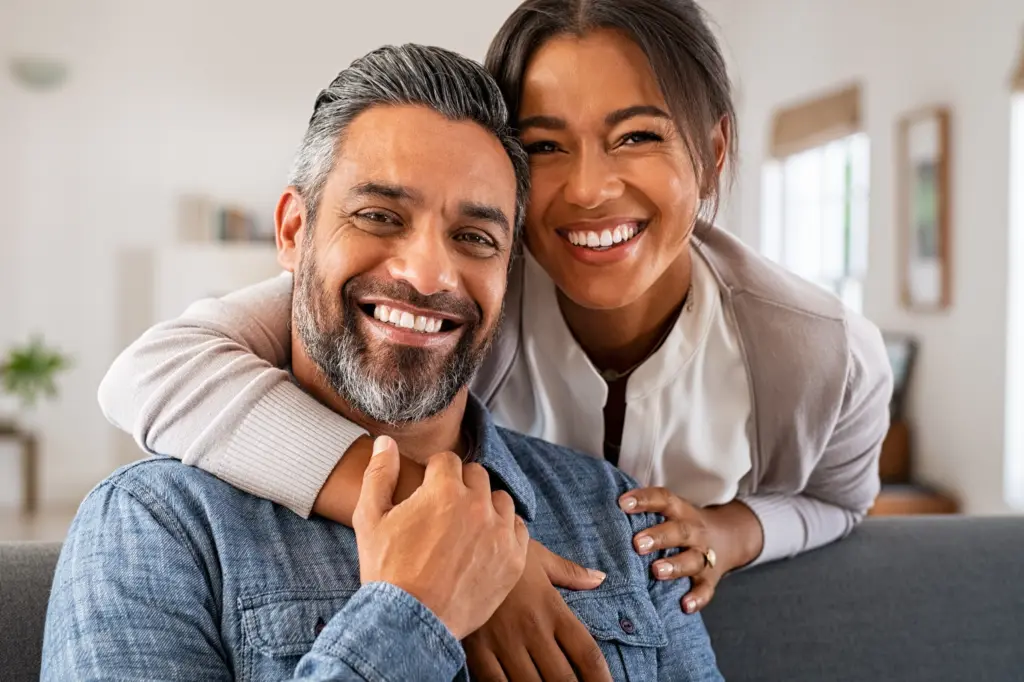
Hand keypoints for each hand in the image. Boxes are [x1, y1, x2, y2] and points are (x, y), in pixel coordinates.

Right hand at [354, 436, 529, 639]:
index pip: (447, 461)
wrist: (409, 623)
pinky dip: (504, 532)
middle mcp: (477, 505)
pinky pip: (519, 530)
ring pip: (500, 501)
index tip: (427, 491)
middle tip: (444, 511)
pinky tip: (485, 544)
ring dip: (485, 507)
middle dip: (460, 486)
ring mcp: (499, 533)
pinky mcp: (514, 560)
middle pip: (477, 476)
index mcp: (444, 489)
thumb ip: (378, 473)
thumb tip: (385, 442)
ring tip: (465, 528)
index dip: (433, 474)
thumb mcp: (370, 518)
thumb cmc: (386, 570)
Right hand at [464, 541, 612, 681]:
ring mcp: (504, 643)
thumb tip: (600, 577)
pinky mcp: (477, 650)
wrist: (459, 547)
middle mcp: (533, 630)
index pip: (587, 653)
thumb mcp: (540, 558)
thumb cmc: (503, 553)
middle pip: (563, 679)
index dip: (602, 680)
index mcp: (552, 609)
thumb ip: (572, 573)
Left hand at [619, 488, 762, 613]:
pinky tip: (685, 605)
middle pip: (680, 531)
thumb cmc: (681, 524)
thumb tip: (600, 506)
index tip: (622, 504)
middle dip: (659, 537)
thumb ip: (643, 511)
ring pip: (693, 560)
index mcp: (680, 511)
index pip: (663, 500)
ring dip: (675, 566)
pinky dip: (697, 598)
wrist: (729, 538)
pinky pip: (706, 589)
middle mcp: (694, 531)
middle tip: (637, 544)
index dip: (644, 499)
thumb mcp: (670, 511)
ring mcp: (704, 555)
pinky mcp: (710, 579)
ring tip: (656, 571)